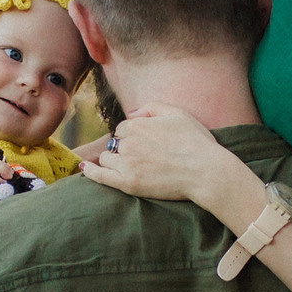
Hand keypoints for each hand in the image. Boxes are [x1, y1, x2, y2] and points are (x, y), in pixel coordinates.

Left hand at [81, 103, 236, 205]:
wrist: (206, 171)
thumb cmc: (196, 142)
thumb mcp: (177, 113)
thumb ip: (152, 108)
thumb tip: (132, 113)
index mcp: (138, 125)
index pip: (123, 129)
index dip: (134, 135)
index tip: (147, 144)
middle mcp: (128, 143)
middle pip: (115, 143)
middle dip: (125, 148)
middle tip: (146, 157)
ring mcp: (127, 164)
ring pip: (108, 158)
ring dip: (115, 160)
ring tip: (133, 166)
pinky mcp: (129, 184)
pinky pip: (100, 176)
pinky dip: (90, 171)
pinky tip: (84, 167)